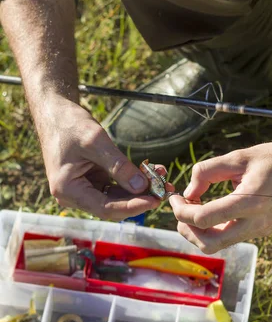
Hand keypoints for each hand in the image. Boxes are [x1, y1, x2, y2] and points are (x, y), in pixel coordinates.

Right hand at [39, 100, 172, 219]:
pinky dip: (132, 181)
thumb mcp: (95, 141)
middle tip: (165, 190)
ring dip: (140, 190)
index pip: (105, 208)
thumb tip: (141, 187)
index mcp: (68, 190)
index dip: (132, 207)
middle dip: (140, 198)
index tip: (155, 200)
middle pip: (113, 206)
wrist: (55, 113)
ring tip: (163, 178)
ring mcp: (84, 190)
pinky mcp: (92, 182)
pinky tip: (151, 172)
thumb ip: (118, 166)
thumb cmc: (69, 124)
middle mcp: (74, 196)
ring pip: (117, 198)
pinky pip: (115, 187)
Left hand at [169, 141, 271, 253]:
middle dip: (187, 230)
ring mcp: (259, 230)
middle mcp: (256, 222)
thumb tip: (188, 192)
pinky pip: (228, 238)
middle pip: (209, 244)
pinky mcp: (259, 231)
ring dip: (198, 232)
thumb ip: (208, 171)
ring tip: (190, 209)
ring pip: (218, 245)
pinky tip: (207, 210)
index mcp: (251, 201)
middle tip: (178, 210)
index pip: (204, 219)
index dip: (181, 211)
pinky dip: (211, 229)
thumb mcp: (239, 156)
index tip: (175, 198)